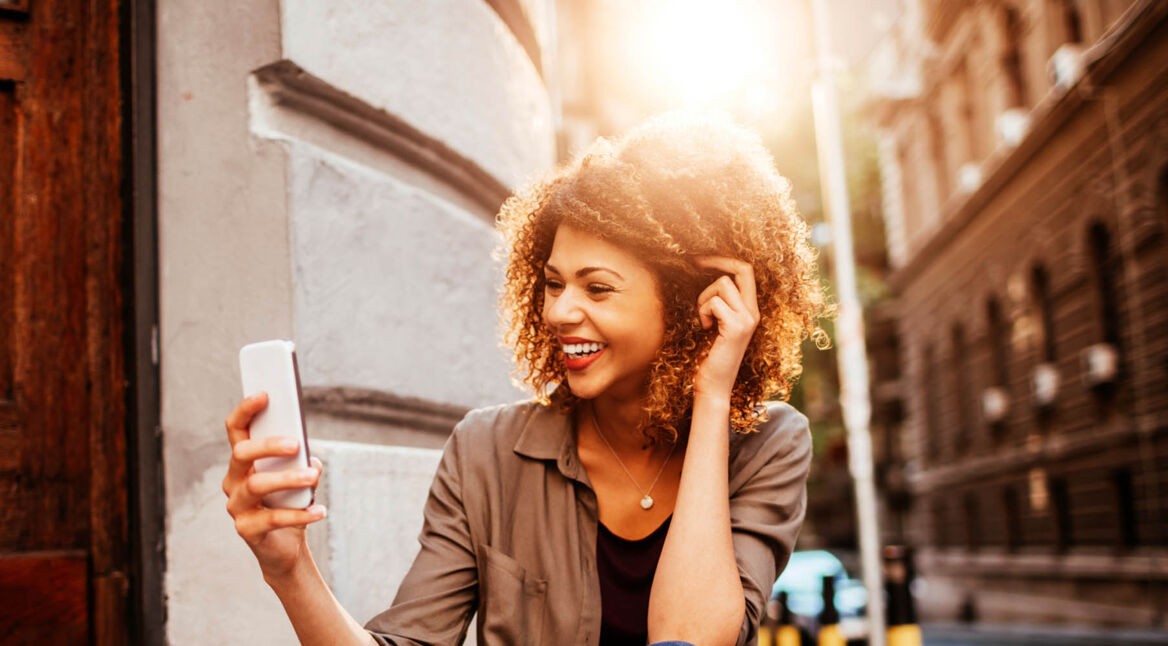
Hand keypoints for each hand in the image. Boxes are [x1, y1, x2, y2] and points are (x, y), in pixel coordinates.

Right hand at [223, 392, 325, 579]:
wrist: (285, 547)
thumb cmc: (290, 503)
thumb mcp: (298, 476)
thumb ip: (300, 462)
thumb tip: (308, 457)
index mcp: (243, 462)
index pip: (236, 430)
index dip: (245, 410)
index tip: (265, 394)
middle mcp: (234, 481)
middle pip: (242, 454)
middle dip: (268, 445)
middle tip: (295, 444)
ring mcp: (236, 506)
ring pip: (257, 485)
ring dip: (289, 479)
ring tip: (313, 476)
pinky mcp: (247, 530)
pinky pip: (273, 518)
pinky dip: (301, 514)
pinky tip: (320, 511)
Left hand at [692, 256, 759, 398]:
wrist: (713, 386)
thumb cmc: (707, 356)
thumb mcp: (714, 323)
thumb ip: (717, 302)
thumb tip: (700, 273)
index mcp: (750, 310)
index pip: (746, 271)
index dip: (724, 260)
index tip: (701, 259)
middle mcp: (753, 312)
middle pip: (742, 269)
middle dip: (716, 261)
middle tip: (694, 262)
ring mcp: (747, 319)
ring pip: (722, 284)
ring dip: (704, 298)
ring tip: (703, 319)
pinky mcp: (737, 328)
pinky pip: (714, 303)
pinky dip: (703, 312)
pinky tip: (705, 328)